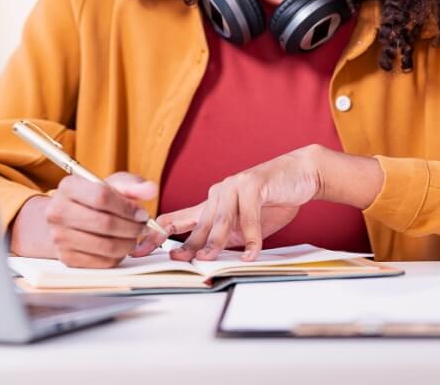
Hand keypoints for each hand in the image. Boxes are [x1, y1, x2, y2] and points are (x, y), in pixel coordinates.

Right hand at [10, 172, 164, 267]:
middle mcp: (57, 212)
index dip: (127, 207)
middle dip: (132, 228)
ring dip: (128, 243)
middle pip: (105, 223)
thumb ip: (133, 185)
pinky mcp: (66, 258)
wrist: (68, 219)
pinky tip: (121, 246)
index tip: (142, 213)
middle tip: (143, 228)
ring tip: (135, 237)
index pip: (102, 197)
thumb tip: (150, 190)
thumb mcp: (112, 185)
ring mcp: (59, 237)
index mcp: (68, 186)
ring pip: (105, 246)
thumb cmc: (93, 200)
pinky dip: (118, 256)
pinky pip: (102, 262)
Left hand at [157, 146, 323, 262]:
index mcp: (210, 205)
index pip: (176, 221)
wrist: (300, 175)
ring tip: (208, 260)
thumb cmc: (271, 203)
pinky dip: (251, 237)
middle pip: (196, 225)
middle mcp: (216, 194)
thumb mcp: (244, 228)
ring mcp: (233, 187)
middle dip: (184, 245)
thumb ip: (226, 241)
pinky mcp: (252, 184)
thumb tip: (204, 264)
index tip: (139, 250)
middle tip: (174, 261)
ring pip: (220, 220)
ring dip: (214, 243)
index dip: (155, 235)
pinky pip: (248, 215)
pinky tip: (251, 253)